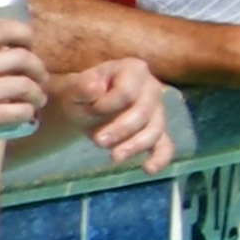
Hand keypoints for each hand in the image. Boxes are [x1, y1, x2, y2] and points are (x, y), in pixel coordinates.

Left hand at [73, 49, 175, 174]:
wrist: (82, 107)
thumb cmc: (80, 94)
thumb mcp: (74, 89)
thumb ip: (82, 87)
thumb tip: (96, 89)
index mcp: (133, 69)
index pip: (128, 91)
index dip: (108, 105)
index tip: (90, 108)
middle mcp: (152, 88)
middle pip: (144, 112)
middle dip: (121, 129)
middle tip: (97, 141)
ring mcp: (157, 111)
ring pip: (154, 130)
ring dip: (134, 146)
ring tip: (113, 157)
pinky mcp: (157, 132)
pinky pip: (165, 146)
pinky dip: (160, 158)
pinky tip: (148, 169)